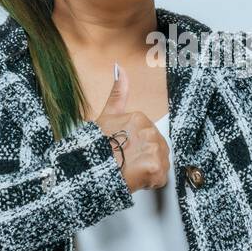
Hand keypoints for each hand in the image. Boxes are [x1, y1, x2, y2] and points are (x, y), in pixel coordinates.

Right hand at [95, 63, 169, 192]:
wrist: (90, 171)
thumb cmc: (95, 147)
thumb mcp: (105, 116)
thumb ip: (117, 92)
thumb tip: (120, 68)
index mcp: (140, 118)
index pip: (150, 136)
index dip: (138, 147)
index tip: (126, 151)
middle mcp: (149, 131)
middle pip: (158, 149)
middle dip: (146, 159)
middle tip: (127, 163)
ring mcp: (153, 149)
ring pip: (161, 163)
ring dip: (149, 171)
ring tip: (130, 171)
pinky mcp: (155, 166)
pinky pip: (160, 178)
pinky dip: (150, 182)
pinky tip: (136, 179)